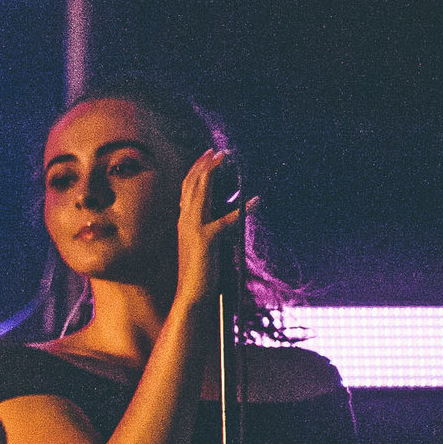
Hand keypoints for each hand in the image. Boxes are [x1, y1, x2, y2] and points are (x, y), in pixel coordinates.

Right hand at [174, 149, 250, 308]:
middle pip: (193, 185)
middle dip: (205, 165)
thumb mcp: (203, 244)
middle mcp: (186, 221)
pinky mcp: (206, 240)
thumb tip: (224, 215)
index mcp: (185, 221)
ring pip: (202, 194)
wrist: (191, 293)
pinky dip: (243, 210)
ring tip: (225, 158)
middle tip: (218, 150)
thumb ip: (211, 227)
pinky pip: (227, 220)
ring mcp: (194, 229)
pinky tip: (257, 201)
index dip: (197, 171)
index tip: (209, 155)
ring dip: (213, 173)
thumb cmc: (200, 271)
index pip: (188, 189)